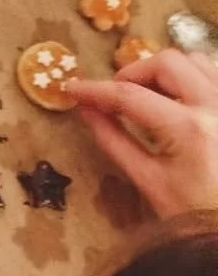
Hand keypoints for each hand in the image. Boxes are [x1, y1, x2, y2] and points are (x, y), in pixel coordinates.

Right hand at [70, 48, 217, 217]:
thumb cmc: (194, 214)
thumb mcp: (149, 181)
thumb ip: (114, 141)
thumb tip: (86, 110)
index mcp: (189, 129)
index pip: (130, 95)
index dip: (96, 90)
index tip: (72, 89)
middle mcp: (216, 106)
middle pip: (167, 63)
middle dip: (134, 73)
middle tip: (116, 97)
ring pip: (195, 61)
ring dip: (165, 72)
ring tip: (148, 96)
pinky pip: (213, 75)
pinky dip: (189, 78)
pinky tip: (176, 101)